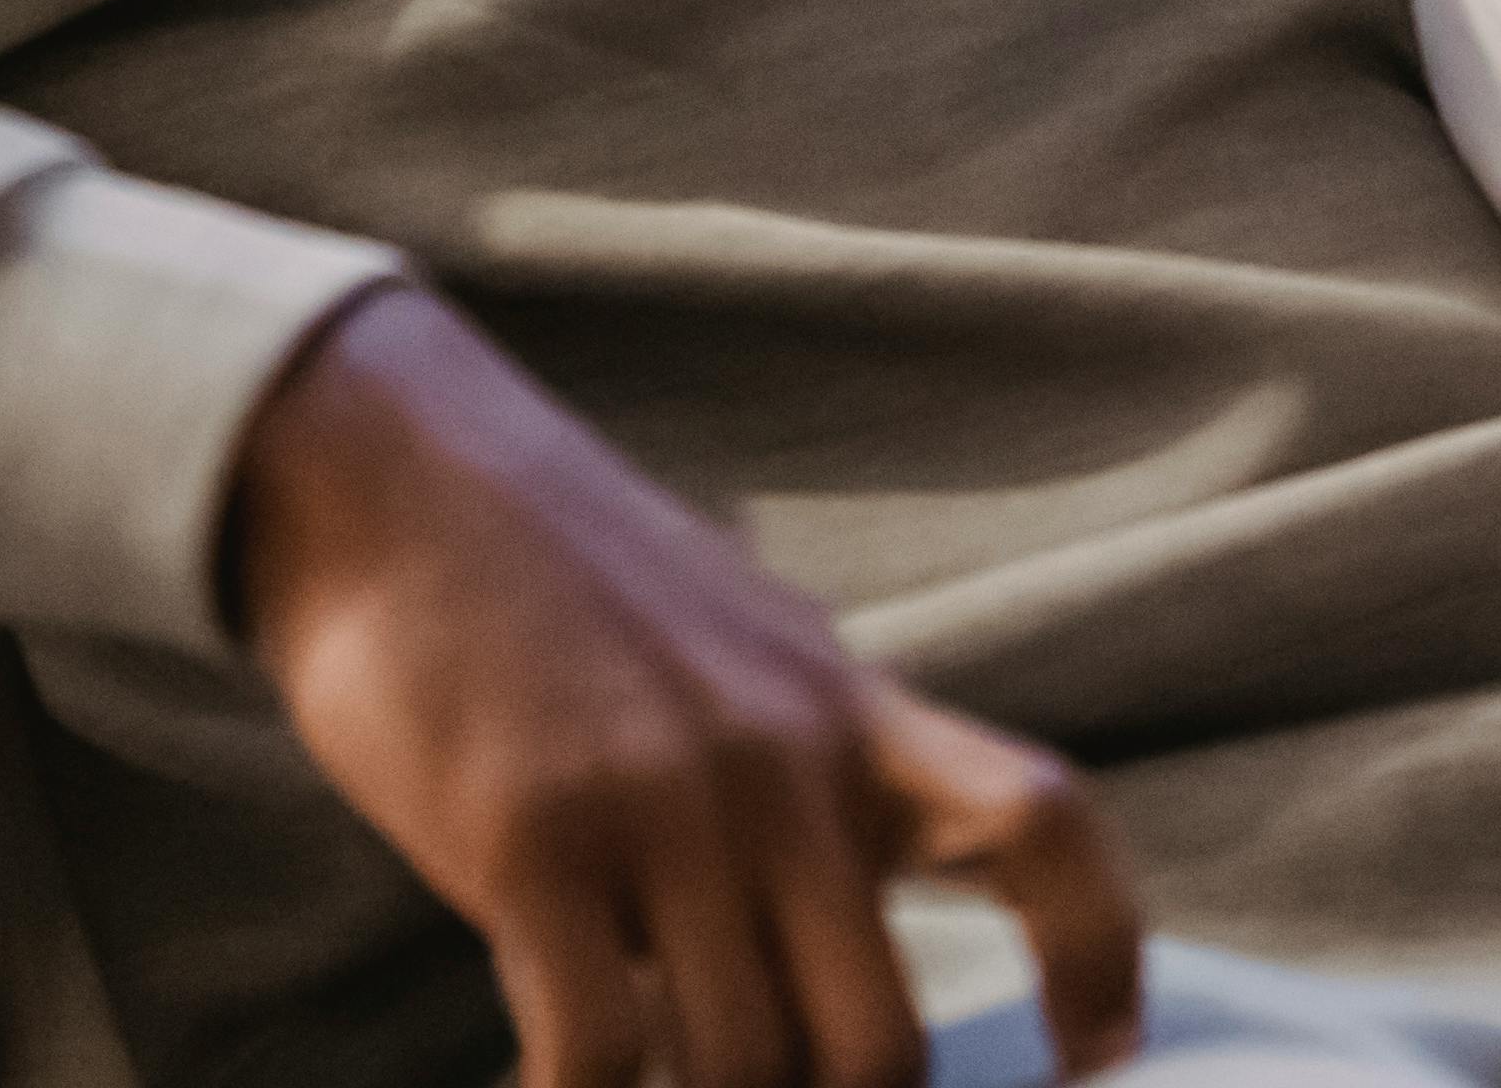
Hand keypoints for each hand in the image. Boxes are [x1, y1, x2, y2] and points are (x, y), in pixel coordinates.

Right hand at [232, 286, 1144, 1087]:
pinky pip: (599, 1056)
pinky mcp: (535, 836)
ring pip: (745, 1069)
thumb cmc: (569, 591)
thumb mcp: (748, 655)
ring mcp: (667, 801)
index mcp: (855, 713)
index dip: (1100, 954)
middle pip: (882, 1043)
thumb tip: (848, 924)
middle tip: (751, 1086)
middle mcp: (787, 763)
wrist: (399, 474)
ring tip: (621, 1067)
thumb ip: (816, 779)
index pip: (1043, 826)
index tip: (1098, 1055)